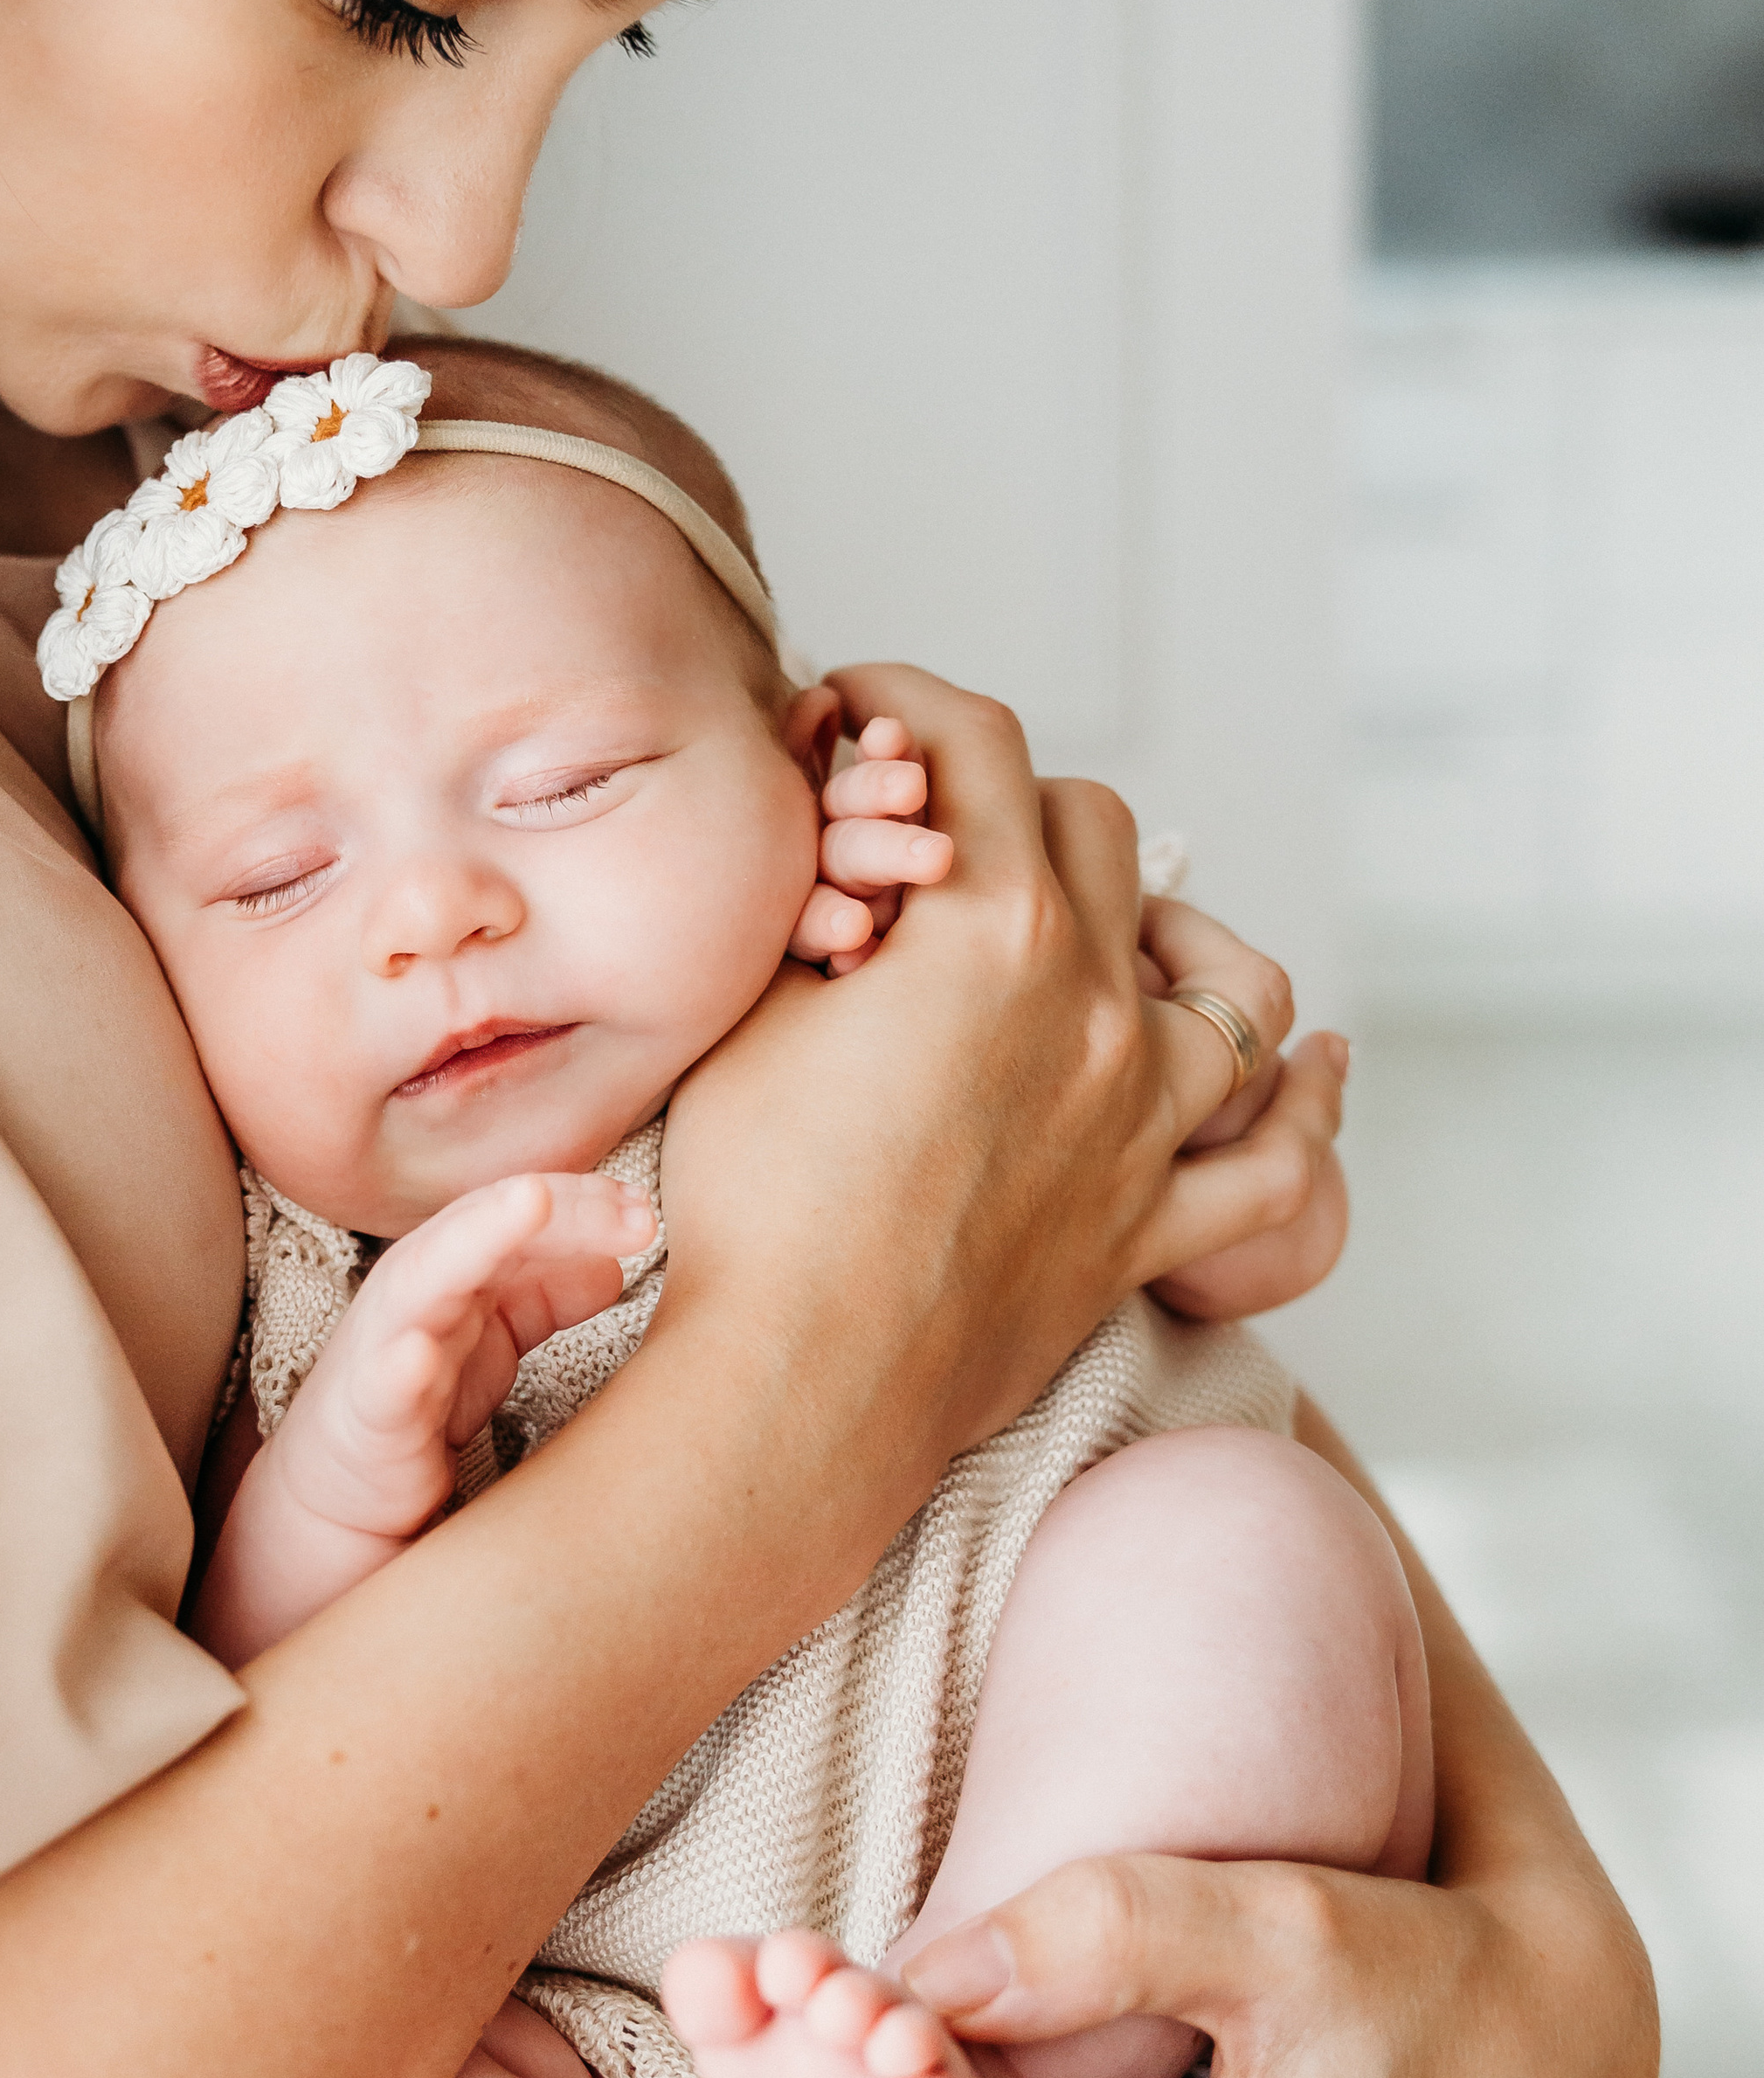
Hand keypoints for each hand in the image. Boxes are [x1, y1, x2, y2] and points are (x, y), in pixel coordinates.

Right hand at [196, 1168, 653, 1656]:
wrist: (336, 1495)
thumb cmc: (416, 1405)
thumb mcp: (493, 1343)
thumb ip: (542, 1298)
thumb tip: (613, 1264)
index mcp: (455, 1273)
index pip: (520, 1218)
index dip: (583, 1208)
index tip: (646, 1214)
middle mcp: (418, 1296)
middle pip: (482, 1230)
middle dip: (553, 1209)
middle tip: (630, 1211)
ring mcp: (385, 1352)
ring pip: (425, 1282)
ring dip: (475, 1241)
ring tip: (530, 1205)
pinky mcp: (366, 1421)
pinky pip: (382, 1389)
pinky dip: (399, 1367)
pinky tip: (422, 1352)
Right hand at [781, 695, 1345, 1304]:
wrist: (801, 1381)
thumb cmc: (753, 1198)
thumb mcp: (754, 1007)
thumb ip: (817, 899)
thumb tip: (851, 840)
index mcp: (989, 928)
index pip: (973, 742)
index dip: (906, 696)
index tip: (859, 707)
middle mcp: (1093, 1006)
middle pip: (1098, 830)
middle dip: (1018, 801)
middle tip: (944, 833)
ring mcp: (1142, 1121)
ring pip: (1232, 982)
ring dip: (1181, 931)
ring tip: (1134, 934)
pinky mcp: (1150, 1226)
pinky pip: (1277, 1164)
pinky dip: (1312, 1106)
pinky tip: (1322, 1064)